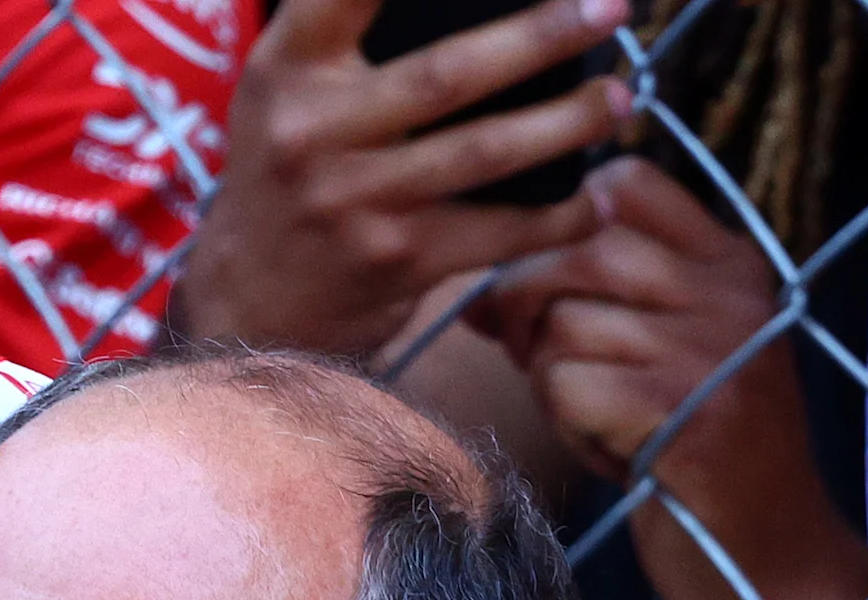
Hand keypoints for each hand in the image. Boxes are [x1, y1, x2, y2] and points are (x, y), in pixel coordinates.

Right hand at [178, 0, 628, 357]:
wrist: (247, 302)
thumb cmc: (287, 172)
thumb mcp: (282, 89)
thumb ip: (339, 30)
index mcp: (286, 68)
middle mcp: (314, 130)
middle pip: (447, 73)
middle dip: (541, 37)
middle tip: (610, 7)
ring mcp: (356, 200)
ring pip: (486, 153)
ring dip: (569, 123)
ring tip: (620, 98)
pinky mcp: (397, 262)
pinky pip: (499, 233)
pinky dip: (561, 218)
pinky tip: (600, 199)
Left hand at [474, 156, 867, 599]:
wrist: (775, 565)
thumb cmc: (698, 464)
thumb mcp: (666, 362)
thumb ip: (600, 305)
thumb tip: (484, 285)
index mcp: (732, 266)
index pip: (625, 185)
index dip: (562, 230)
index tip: (555, 292)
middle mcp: (731, 292)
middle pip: (579, 249)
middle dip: (530, 308)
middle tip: (540, 364)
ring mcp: (714, 350)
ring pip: (566, 323)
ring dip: (553, 382)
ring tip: (597, 422)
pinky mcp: (687, 413)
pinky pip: (571, 384)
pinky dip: (570, 424)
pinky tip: (611, 453)